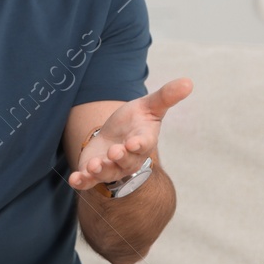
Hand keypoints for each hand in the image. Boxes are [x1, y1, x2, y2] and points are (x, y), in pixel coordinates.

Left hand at [68, 77, 192, 189]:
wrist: (116, 136)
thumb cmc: (135, 122)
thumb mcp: (149, 106)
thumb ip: (166, 96)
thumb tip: (188, 81)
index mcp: (142, 141)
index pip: (144, 144)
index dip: (139, 145)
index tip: (133, 143)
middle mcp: (128, 158)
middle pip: (126, 162)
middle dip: (120, 158)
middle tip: (114, 152)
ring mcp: (110, 167)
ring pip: (107, 173)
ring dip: (100, 171)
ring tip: (93, 166)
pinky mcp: (93, 172)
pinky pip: (88, 181)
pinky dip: (82, 182)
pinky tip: (75, 180)